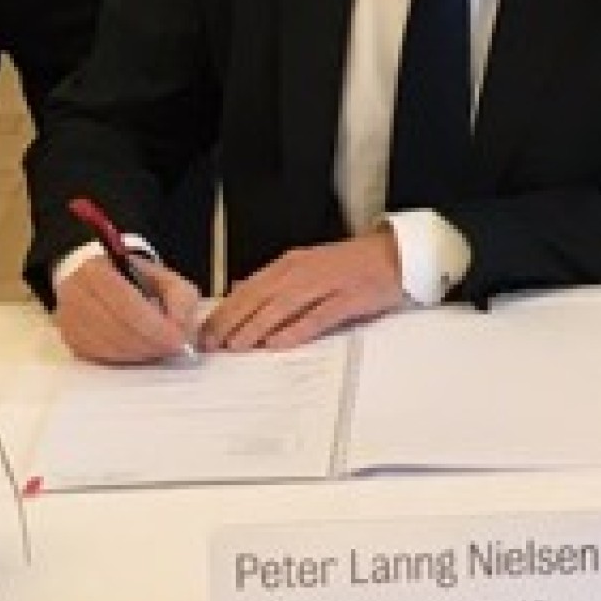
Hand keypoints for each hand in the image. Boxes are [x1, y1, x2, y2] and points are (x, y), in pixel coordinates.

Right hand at [54, 255, 199, 364]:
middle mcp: (74, 292)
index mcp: (97, 270)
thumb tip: (180, 326)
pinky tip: (139, 352)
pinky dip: (124, 358)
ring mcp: (67, 317)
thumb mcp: (165, 278)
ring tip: (159, 349)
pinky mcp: (68, 337)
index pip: (125, 303)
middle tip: (172, 349)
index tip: (177, 340)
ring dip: (138, 353)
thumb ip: (180, 297)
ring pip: (106, 346)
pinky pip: (98, 356)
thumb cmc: (137, 280)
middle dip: (150, 343)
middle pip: (115, 328)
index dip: (153, 326)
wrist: (101, 281)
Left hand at [200, 231, 407, 351]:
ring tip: (236, 346)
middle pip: (258, 297)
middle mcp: (303, 271)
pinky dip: (296, 330)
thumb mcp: (309, 266)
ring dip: (255, 326)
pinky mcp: (349, 298)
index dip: (224, 310)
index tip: (205, 331)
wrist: (395, 254)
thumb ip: (277, 282)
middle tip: (212, 344)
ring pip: (282, 306)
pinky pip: (318, 316)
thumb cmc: (352, 265)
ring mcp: (327, 284)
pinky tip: (279, 343)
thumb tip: (242, 295)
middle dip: (231, 321)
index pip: (247, 288)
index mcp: (291, 264)